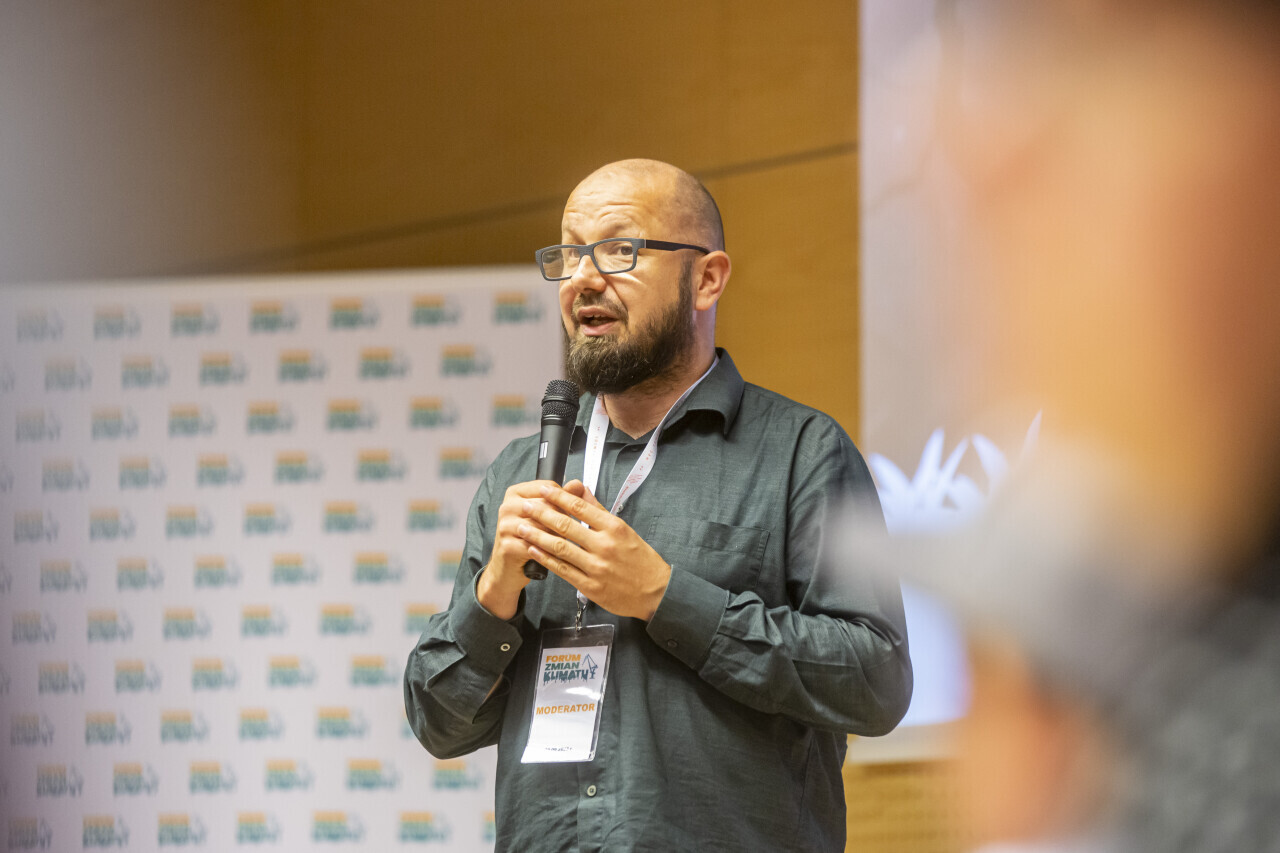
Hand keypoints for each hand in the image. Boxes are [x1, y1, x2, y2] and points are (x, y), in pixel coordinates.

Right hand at [477, 480, 563, 618]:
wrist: (507, 570)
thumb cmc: (528, 541)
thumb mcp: (543, 517)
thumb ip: (561, 500)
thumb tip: (578, 485)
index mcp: (515, 493)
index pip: (548, 488)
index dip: (566, 499)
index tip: (572, 511)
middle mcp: (507, 506)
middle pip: (547, 506)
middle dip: (563, 519)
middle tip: (572, 532)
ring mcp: (505, 525)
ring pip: (544, 526)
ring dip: (559, 536)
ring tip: (566, 544)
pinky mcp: (507, 545)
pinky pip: (538, 545)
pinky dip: (551, 551)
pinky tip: (557, 556)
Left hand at [515, 480, 671, 620]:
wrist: (655, 591)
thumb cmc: (641, 559)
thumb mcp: (624, 530)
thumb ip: (600, 511)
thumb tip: (582, 491)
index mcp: (614, 528)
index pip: (581, 508)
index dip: (559, 497)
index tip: (543, 489)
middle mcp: (604, 546)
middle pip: (566, 526)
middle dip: (542, 514)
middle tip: (525, 506)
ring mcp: (596, 567)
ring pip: (560, 548)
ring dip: (537, 536)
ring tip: (522, 527)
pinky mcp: (590, 586)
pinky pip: (562, 570)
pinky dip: (545, 559)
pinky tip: (533, 550)